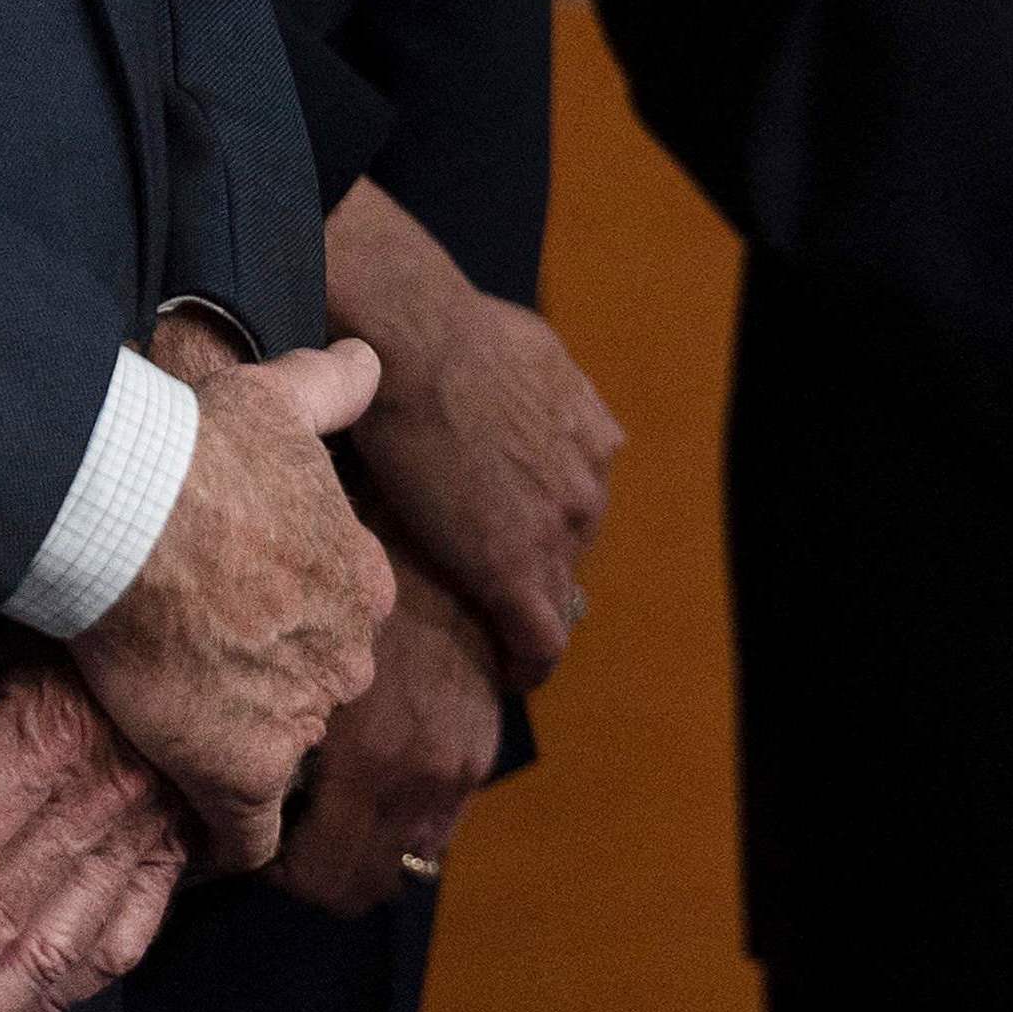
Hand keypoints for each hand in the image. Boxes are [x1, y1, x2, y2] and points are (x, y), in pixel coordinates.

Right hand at [65, 335, 393, 871]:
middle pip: (314, 686)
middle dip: (268, 688)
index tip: (247, 631)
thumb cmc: (201, 449)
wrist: (137, 509)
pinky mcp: (243, 770)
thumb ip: (333, 385)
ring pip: (281, 749)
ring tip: (175, 742)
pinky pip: (249, 834)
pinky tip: (201, 845)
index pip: (339, 619)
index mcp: (360, 577)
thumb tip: (367, 359)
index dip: (290, 627)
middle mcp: (347, 651)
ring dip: (237, 750)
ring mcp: (301, 714)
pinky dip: (227, 843)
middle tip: (199, 682)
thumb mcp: (280, 399)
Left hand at [270, 549, 506, 915]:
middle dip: (322, 864)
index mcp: (373, 767)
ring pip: (408, 850)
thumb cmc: (340, 588)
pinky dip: (404, 797)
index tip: (258, 831)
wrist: (442, 525)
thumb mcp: (288, 674)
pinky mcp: (485, 736)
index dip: (280, 872)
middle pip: (368, 885)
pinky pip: (440, 805)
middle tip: (287, 820)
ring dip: (369, 835)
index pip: (323, 882)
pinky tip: (374, 745)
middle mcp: (427, 777)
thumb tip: (233, 813)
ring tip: (331, 783)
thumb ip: (272, 755)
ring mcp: (464, 761)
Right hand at [326, 182, 622, 690]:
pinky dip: (530, 663)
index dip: (546, 531)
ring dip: (526, 613)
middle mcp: (590, 487)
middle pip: (571, 550)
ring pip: (555, 594)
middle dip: (535, 568)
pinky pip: (541, 639)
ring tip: (493, 640)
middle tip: (492, 592)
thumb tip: (528, 384)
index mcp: (594, 440)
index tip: (522, 551)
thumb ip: (540, 387)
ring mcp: (559, 531)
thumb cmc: (452, 334)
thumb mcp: (528, 350)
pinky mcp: (518, 571)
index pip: (578, 506)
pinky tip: (510, 677)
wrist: (418, 345)